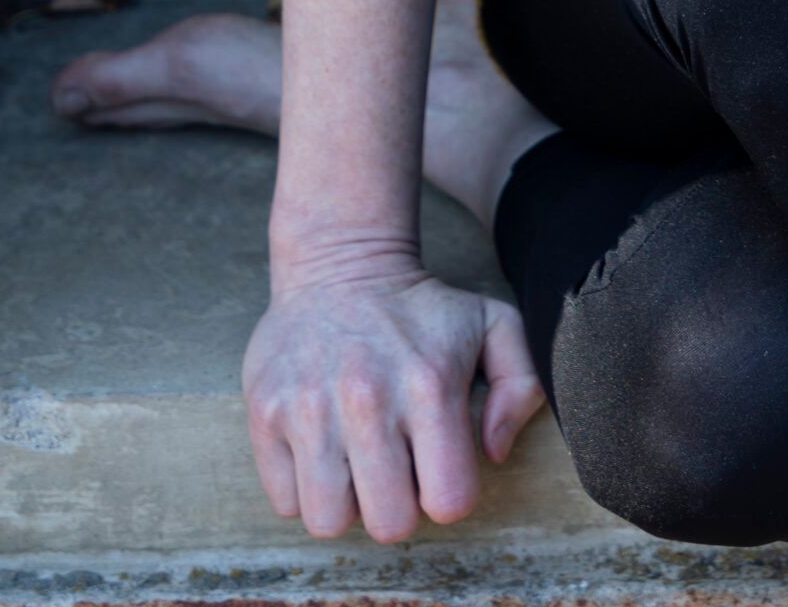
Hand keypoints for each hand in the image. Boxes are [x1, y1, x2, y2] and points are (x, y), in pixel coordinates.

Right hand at [242, 258, 547, 540]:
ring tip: (357, 459)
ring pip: (330, 521)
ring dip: (348, 501)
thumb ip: (522, 386)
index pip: (448, 501)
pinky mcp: (265, 413)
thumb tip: (493, 453)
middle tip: (396, 464)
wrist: (341, 262)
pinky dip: (305, 487)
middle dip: (398, 505)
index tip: (439, 464)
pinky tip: (323, 446)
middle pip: (389, 524)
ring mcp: (309, 408)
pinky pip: (286, 501)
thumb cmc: (422, 310)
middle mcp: (367, 400)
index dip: (448, 494)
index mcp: (430, 386)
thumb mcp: (494, 324)